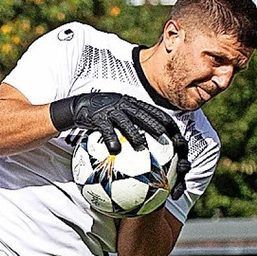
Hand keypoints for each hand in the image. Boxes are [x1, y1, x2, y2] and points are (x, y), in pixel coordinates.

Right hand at [51, 93, 189, 198]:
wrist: (80, 105)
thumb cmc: (104, 116)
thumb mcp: (121, 116)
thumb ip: (135, 125)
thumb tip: (151, 146)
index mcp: (133, 105)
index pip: (155, 111)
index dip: (167, 122)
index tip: (177, 135)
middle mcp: (125, 105)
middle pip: (144, 114)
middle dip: (156, 125)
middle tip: (166, 139)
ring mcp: (111, 109)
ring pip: (126, 121)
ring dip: (134, 133)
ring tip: (141, 145)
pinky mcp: (98, 116)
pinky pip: (105, 129)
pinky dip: (111, 139)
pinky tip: (115, 150)